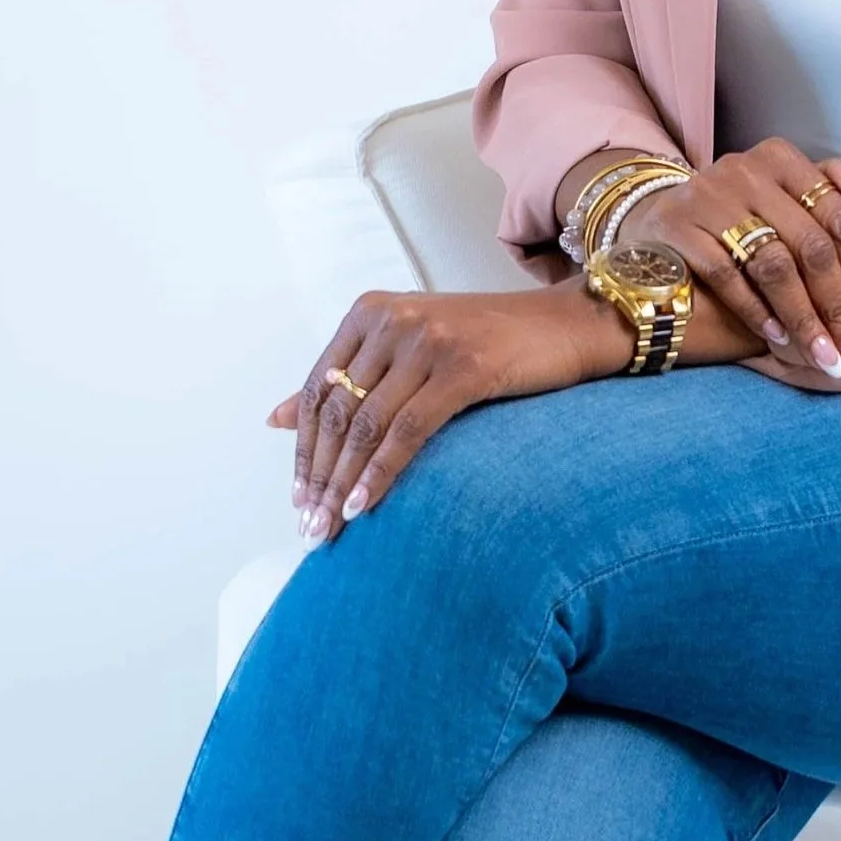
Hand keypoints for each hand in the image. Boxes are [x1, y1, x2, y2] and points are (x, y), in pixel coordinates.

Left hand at [271, 283, 623, 540]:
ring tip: (330, 528)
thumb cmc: (488, 344)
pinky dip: (380, 474)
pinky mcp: (464, 367)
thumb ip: (347, 378)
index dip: (304, 449)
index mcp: (369, 311)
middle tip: (308, 526)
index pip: (318, 389)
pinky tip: (364, 507)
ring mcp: (428, 341)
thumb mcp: (409, 350)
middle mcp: (392, 320)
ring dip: (342, 484)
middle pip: (337, 410)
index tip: (298, 498)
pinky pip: (408, 432)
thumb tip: (274, 419)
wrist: (566, 327)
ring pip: (367, 426)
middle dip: (318, 476)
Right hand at [630, 142, 840, 382]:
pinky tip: (778, 339)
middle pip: (810, 246)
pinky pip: (726, 276)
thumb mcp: (777, 190)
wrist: (655, 219)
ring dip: (803, 318)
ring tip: (822, 356)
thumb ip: (822, 187)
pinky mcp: (677, 225)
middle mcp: (747, 172)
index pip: (839, 219)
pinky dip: (756, 311)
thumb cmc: (734, 214)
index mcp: (781, 159)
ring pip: (772, 265)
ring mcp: (710, 197)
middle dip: (838, 307)